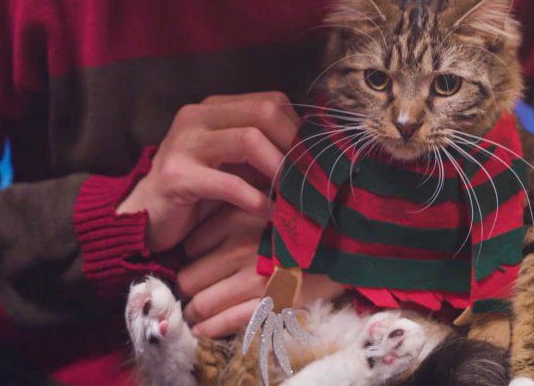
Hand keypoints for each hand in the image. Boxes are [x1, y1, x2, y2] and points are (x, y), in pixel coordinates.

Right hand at [117, 92, 299, 251]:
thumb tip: (312, 159)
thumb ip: (263, 154)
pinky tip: (270, 215)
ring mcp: (184, 142)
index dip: (298, 130)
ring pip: (250, 140)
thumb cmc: (198, 192)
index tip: (312, 161)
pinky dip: (257, 201)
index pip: (271, 102)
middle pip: (264, 113)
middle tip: (310, 178)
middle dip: (294, 146)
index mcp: (214, 108)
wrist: (145, 216)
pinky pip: (230, 184)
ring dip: (280, 170)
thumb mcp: (233, 164)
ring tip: (294, 195)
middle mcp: (197, 116)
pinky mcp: (177, 175)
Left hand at [178, 206, 345, 338]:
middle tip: (191, 294)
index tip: (196, 265)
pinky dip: (210, 328)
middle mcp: (238, 248)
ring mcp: (253, 278)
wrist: (347, 239)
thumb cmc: (302, 220)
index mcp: (234, 220)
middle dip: (187, 290)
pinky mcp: (271, 302)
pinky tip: (203, 330)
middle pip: (189, 278)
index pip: (189, 247)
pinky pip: (227, 321)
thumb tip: (199, 237)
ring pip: (202, 304)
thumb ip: (233, 212)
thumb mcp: (264, 204)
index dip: (189, 259)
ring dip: (195, 313)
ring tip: (196, 316)